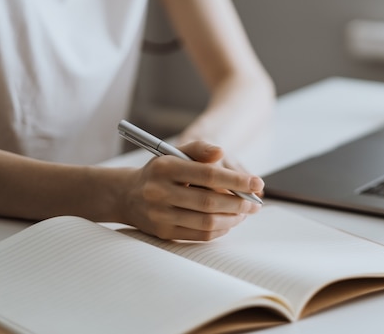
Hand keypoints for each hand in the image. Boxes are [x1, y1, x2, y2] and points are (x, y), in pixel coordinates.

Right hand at [119, 140, 262, 240]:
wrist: (126, 195)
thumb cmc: (161, 171)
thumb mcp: (176, 153)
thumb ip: (200, 149)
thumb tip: (221, 152)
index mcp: (166, 168)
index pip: (209, 175)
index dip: (237, 180)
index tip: (257, 183)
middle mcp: (160, 192)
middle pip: (209, 202)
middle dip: (239, 203)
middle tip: (255, 203)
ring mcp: (160, 215)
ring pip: (206, 221)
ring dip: (233, 218)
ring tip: (245, 212)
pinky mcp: (163, 233)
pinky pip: (199, 235)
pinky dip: (220, 229)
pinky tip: (229, 221)